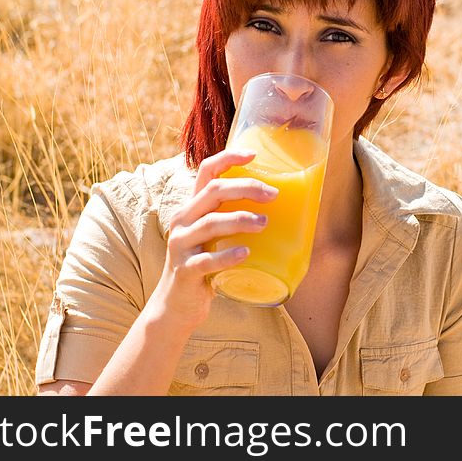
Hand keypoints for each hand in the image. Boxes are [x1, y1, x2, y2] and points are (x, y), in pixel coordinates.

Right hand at [146, 149, 278, 332]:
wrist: (176, 306)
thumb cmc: (206, 266)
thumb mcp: (215, 238)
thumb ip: (235, 221)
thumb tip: (285, 211)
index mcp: (192, 208)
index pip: (206, 172)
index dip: (228, 158)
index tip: (254, 154)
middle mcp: (182, 220)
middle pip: (213, 192)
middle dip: (245, 188)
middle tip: (273, 195)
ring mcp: (181, 245)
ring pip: (211, 223)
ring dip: (241, 220)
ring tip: (265, 223)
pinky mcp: (185, 271)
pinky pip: (206, 260)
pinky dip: (227, 256)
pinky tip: (245, 253)